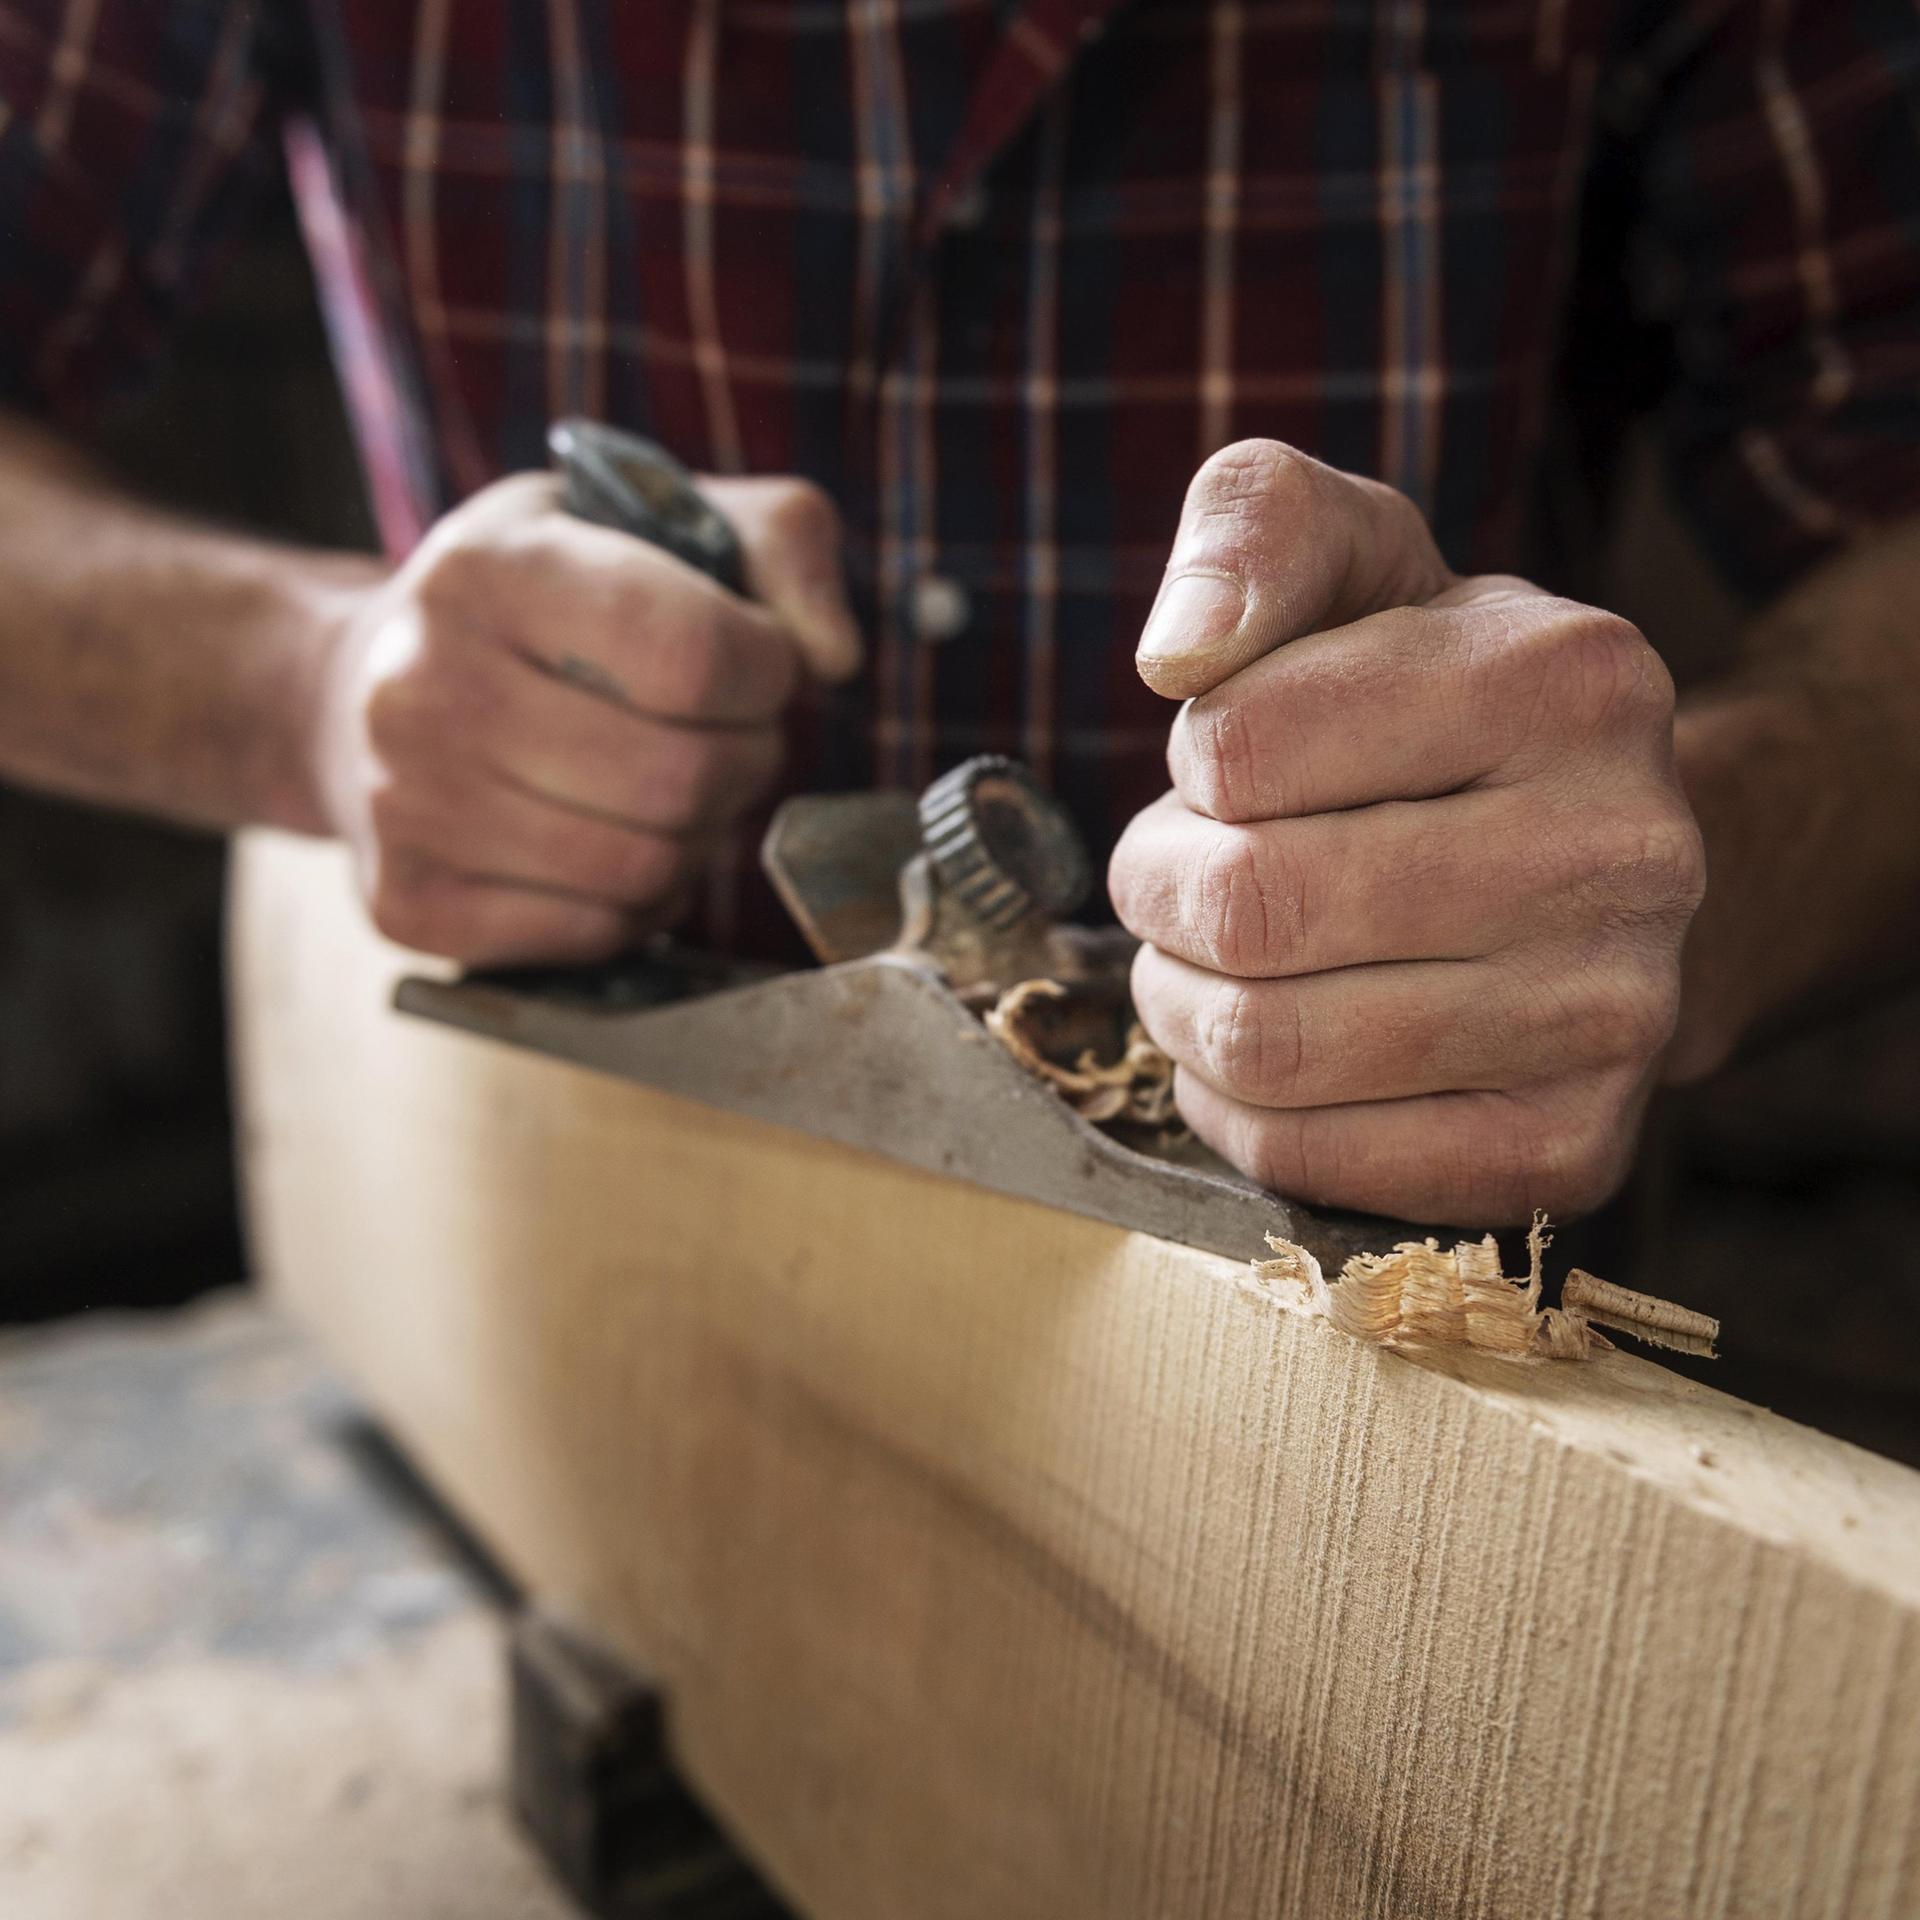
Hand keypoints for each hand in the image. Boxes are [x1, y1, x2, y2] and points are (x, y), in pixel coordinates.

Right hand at [311, 470, 857, 963]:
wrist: (351, 694)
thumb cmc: (536, 608)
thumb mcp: (652, 519)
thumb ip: (781, 542)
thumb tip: (832, 656)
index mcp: (488, 570)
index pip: (693, 654)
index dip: (767, 671)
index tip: (759, 662)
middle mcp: (422, 686)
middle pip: (680, 776)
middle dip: (744, 760)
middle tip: (726, 735)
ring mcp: (403, 805)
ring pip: (645, 868)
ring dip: (698, 838)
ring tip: (674, 790)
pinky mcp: (409, 905)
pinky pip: (597, 933)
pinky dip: (639, 903)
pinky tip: (614, 847)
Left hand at [1109, 441, 1705, 1223]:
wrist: (1586, 858)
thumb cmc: (1428, 704)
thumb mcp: (1357, 562)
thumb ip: (1253, 533)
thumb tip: (1179, 651)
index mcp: (1569, 678)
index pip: (1237, 747)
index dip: (1193, 764)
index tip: (1235, 763)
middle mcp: (1623, 852)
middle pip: (1249, 908)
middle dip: (1164, 890)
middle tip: (1188, 874)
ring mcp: (1611, 1016)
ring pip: (1265, 1046)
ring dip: (1185, 1002)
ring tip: (1218, 958)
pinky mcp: (1566, 1149)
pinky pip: (1305, 1161)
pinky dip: (1237, 1108)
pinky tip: (1274, 1044)